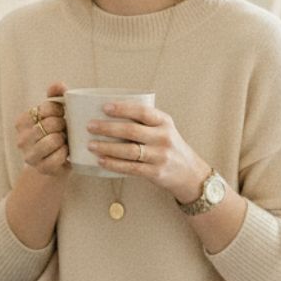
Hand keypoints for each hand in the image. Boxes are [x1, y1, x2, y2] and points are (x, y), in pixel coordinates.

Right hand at [16, 82, 68, 175]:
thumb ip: (56, 96)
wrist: (54, 163)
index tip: (62, 115)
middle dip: (63, 125)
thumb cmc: (55, 132)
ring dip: (64, 139)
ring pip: (53, 140)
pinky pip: (58, 157)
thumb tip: (58, 84)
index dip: (60, 110)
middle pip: (50, 123)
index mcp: (22, 121)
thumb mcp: (54, 113)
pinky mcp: (41, 169)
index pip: (46, 108)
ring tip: (64, 140)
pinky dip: (65, 153)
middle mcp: (22, 138)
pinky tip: (65, 152)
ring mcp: (30, 155)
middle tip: (64, 129)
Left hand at [87, 101, 208, 202]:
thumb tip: (110, 116)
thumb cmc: (170, 147)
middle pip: (131, 130)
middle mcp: (163, 137)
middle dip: (108, 128)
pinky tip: (101, 161)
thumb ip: (145, 123)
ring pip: (129, 150)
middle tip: (90, 126)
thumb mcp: (164, 130)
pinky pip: (131, 168)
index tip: (104, 107)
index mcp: (164, 122)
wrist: (190, 173)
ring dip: (107, 147)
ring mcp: (160, 156)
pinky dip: (114, 164)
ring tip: (91, 145)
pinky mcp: (156, 172)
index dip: (123, 108)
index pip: (142, 111)